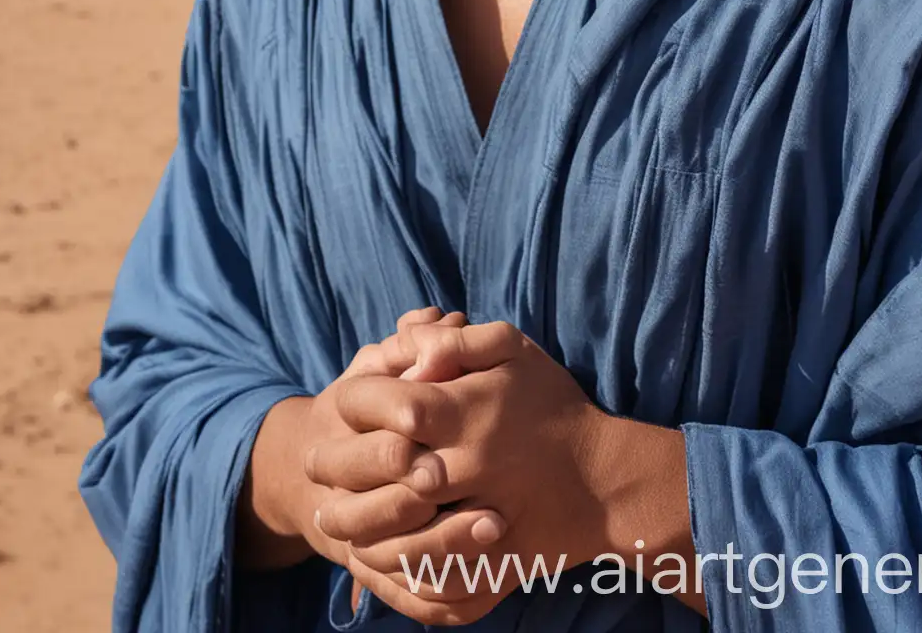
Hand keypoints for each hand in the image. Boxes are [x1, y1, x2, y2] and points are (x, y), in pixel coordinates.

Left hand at [313, 320, 616, 624]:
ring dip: (358, 528)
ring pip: (401, 535)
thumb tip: (409, 341)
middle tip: (313, 466)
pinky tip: (375, 562)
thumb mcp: (514, 350)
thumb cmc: (554, 404)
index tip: (335, 404)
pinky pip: (437, 581)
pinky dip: (398, 575)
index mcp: (471, 414)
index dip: (355, 404)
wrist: (608, 479)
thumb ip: (458, 342)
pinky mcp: (494, 564)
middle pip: (386, 476)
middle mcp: (472, 467)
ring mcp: (483, 520)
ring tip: (330, 519)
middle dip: (340, 470)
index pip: (393, 407)